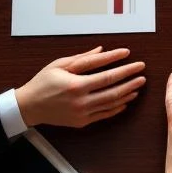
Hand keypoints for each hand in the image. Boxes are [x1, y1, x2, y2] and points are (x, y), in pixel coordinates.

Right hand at [15, 47, 145, 127]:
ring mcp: (82, 113)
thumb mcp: (60, 65)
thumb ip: (84, 58)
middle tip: (142, 74)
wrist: (28, 107)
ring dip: (127, 94)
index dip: (124, 67)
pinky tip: (125, 101)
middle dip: (131, 81)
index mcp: (76, 85)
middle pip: (114, 90)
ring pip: (111, 104)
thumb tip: (104, 50)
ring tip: (138, 86)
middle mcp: (81, 101)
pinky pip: (104, 115)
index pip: (108, 75)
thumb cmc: (43, 82)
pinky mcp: (82, 122)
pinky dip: (117, 108)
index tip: (134, 60)